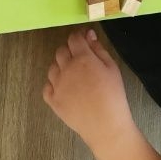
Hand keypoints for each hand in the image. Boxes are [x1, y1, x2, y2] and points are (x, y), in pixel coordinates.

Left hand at [42, 28, 132, 151]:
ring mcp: (57, 86)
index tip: (85, 41)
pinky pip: (47, 86)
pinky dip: (53, 84)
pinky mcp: (52, 101)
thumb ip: (99, 49)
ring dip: (61, 66)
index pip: (73, 38)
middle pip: (60, 51)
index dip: (79, 37)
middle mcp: (66, 69)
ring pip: (52, 68)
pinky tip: (64, 88)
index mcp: (82, 58)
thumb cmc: (113, 94)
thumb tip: (89, 34)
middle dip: (70, 50)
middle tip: (81, 59)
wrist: (105, 125)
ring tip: (73, 75)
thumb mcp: (112, 67)